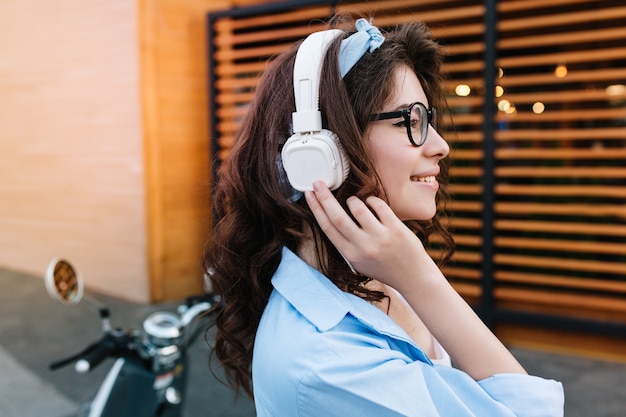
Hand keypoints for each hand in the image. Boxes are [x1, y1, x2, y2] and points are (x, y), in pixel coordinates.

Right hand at [304, 181, 433, 292]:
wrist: (413, 278)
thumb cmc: (384, 268)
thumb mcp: (359, 262)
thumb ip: (347, 243)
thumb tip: (332, 215)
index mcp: (351, 255)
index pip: (328, 228)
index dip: (316, 209)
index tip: (309, 195)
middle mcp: (363, 247)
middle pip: (338, 217)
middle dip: (324, 197)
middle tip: (317, 183)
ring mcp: (380, 237)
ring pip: (358, 208)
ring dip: (353, 200)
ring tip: (354, 201)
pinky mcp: (396, 229)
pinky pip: (379, 206)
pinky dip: (372, 200)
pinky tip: (372, 202)